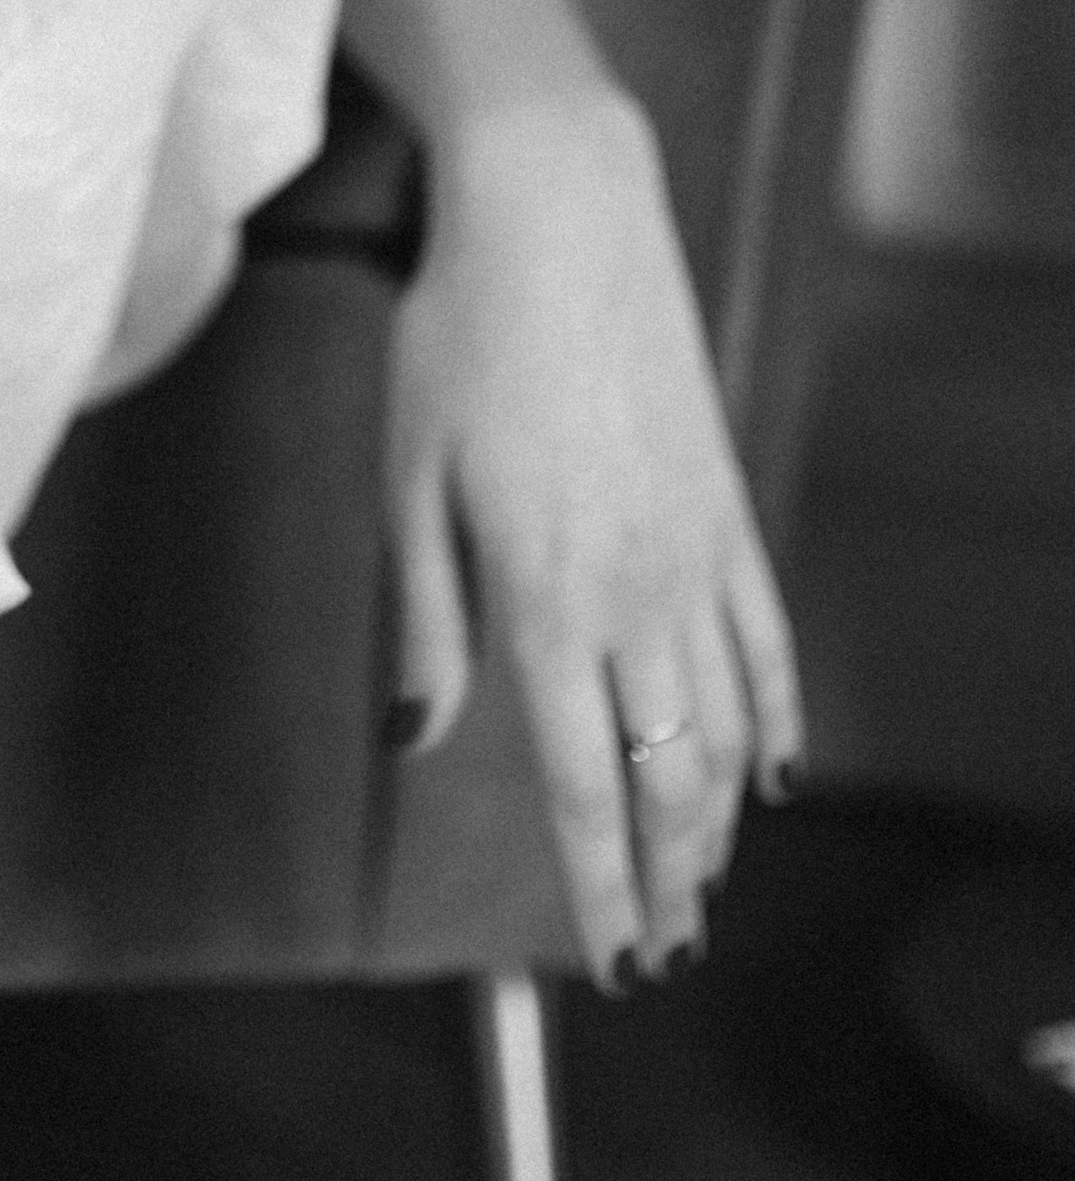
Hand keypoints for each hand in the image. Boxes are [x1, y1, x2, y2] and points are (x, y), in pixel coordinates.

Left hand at [381, 86, 802, 985]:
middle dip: (668, 878)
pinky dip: (773, 718)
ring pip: (724, 727)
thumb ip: (426, 615)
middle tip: (664, 955)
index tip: (615, 962)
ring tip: (704, 885)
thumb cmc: (461, 336)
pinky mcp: (727, 508)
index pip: (581, 783)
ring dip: (715, 820)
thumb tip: (422, 731)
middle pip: (666, 779)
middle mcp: (634, 591)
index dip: (602, 884)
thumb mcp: (407, 473)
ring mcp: (694, 551)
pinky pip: (764, 642)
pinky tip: (770, 773)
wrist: (563, 218)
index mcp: (545, 595)